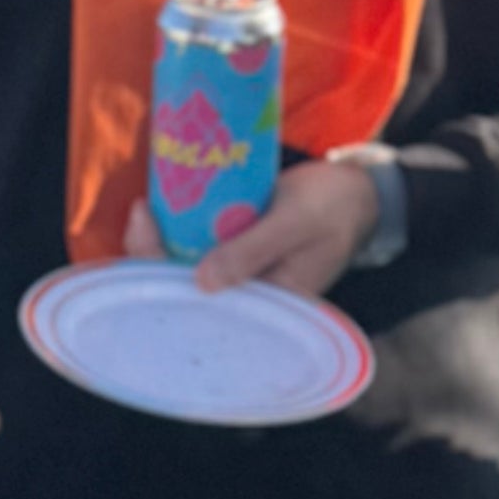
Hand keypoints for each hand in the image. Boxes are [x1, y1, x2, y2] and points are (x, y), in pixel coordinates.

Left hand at [122, 158, 381, 300]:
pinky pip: (200, 246)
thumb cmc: (333, 208)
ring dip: (163, 241)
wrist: (357, 193)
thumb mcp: (295, 223)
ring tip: (146, 208)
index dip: (163, 273)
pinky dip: (182, 228)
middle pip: (185, 288)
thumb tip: (201, 283)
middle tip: (141, 211)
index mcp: (266, 305)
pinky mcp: (239, 251)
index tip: (146, 228)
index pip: (202, 304)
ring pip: (187, 266)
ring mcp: (241, 274)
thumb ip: (253, 251)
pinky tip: (165, 206)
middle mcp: (248, 296)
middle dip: (153, 255)